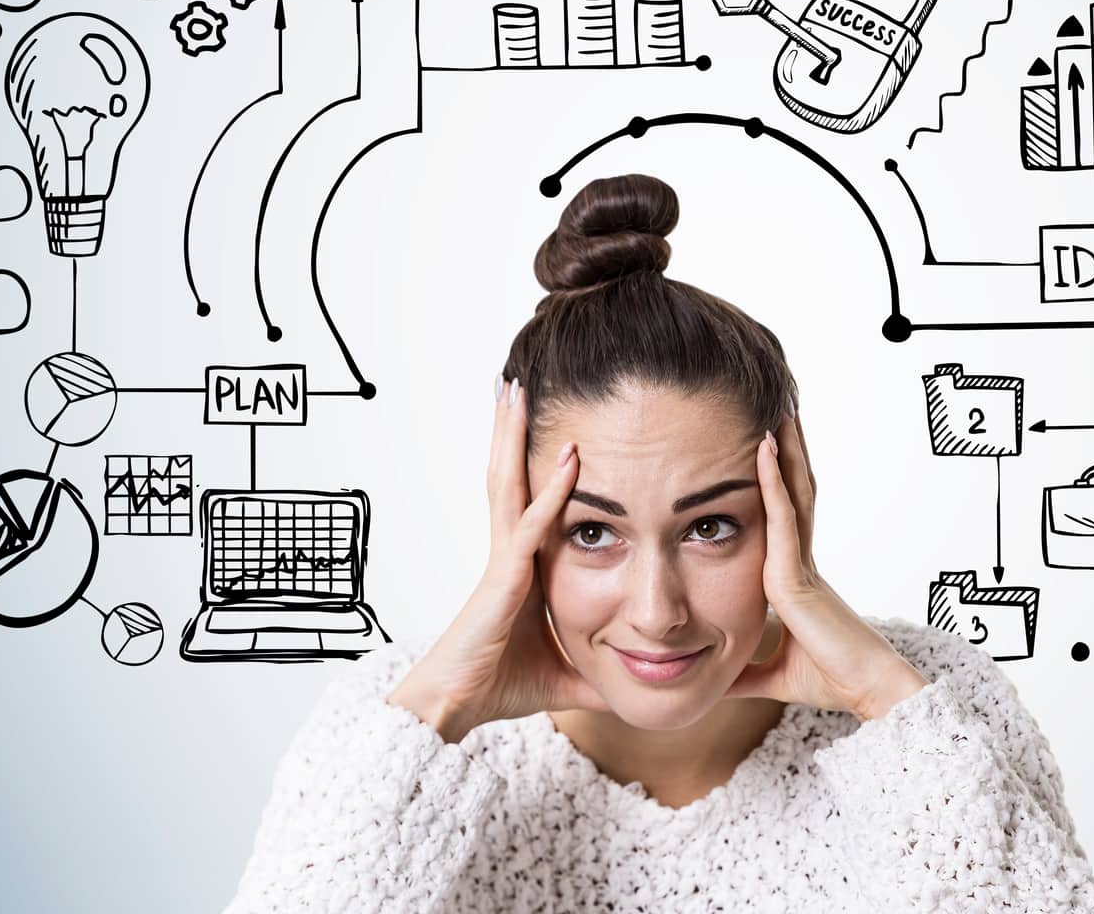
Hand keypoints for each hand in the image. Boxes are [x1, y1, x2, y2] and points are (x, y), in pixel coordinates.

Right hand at [387, 377, 608, 741]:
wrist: (453, 709)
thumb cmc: (498, 687)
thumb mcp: (566, 671)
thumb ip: (600, 669)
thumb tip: (640, 680)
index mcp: (519, 565)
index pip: (527, 497)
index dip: (533, 458)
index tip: (544, 420)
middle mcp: (507, 551)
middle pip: (510, 474)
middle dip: (512, 429)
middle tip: (517, 382)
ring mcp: (502, 560)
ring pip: (509, 482)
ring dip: (515, 435)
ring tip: (516, 390)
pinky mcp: (504, 578)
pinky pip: (531, 524)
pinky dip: (552, 489)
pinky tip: (567, 458)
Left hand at [724, 411, 929, 721]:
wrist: (869, 693)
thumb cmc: (832, 680)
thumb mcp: (772, 674)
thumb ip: (745, 674)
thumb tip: (715, 684)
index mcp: (793, 576)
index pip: (783, 514)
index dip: (776, 478)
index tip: (764, 443)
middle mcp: (799, 560)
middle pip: (792, 490)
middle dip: (784, 449)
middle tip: (773, 407)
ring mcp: (800, 562)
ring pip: (793, 491)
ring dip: (783, 448)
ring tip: (774, 407)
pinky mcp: (797, 575)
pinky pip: (783, 517)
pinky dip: (771, 480)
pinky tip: (762, 447)